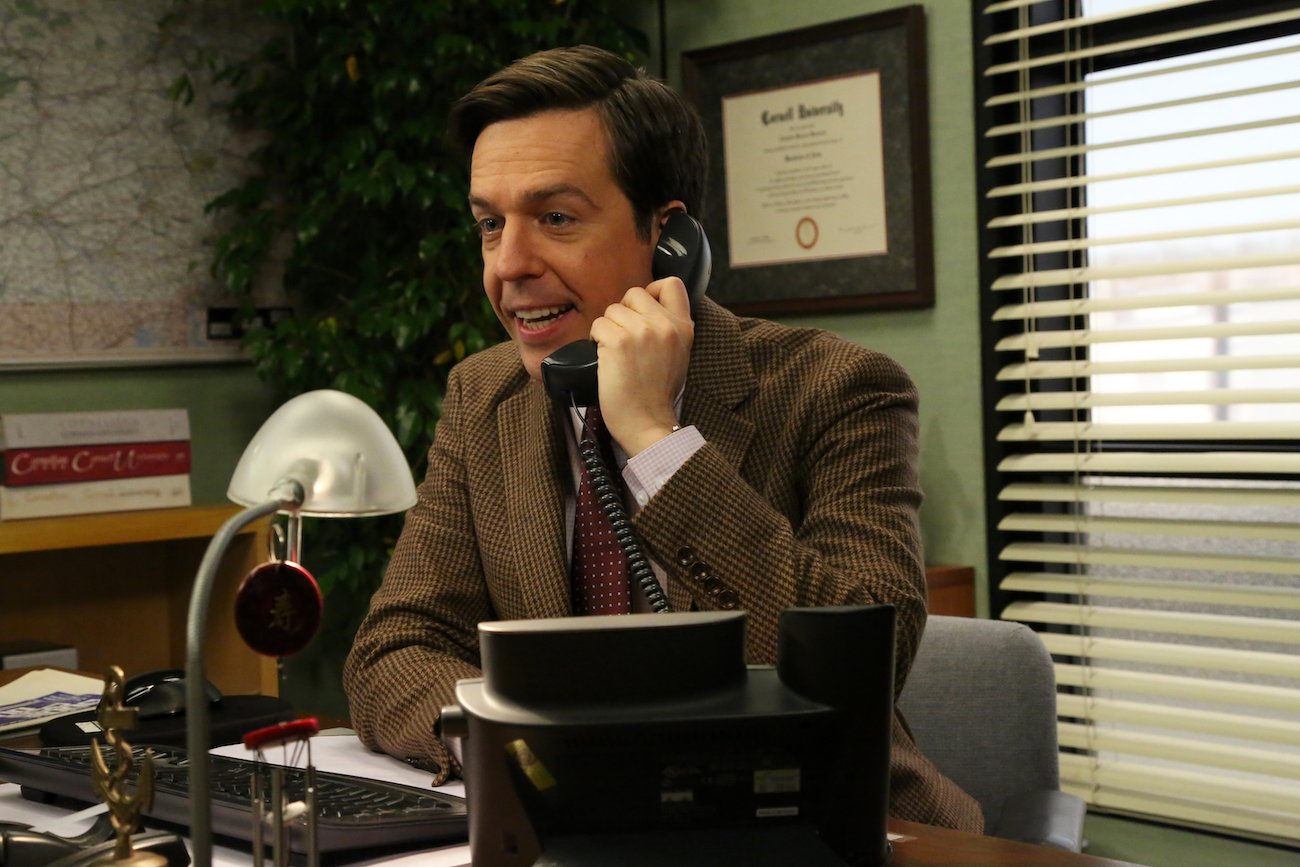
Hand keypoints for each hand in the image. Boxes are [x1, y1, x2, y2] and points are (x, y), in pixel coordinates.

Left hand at [589, 276, 693, 455]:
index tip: (643, 309)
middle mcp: (665, 325)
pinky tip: (604, 358)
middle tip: (624, 336)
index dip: (652, 291)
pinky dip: (595, 340)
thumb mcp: (678, 356)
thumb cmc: (657, 395)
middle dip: (624, 312)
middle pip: (635, 293)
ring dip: (608, 328)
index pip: (672, 284)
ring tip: (615, 353)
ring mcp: (642, 332)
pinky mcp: (618, 342)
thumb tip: (645, 311)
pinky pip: (598, 325)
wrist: (648, 423)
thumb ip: (668, 330)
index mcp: (683, 327)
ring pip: (612, 309)